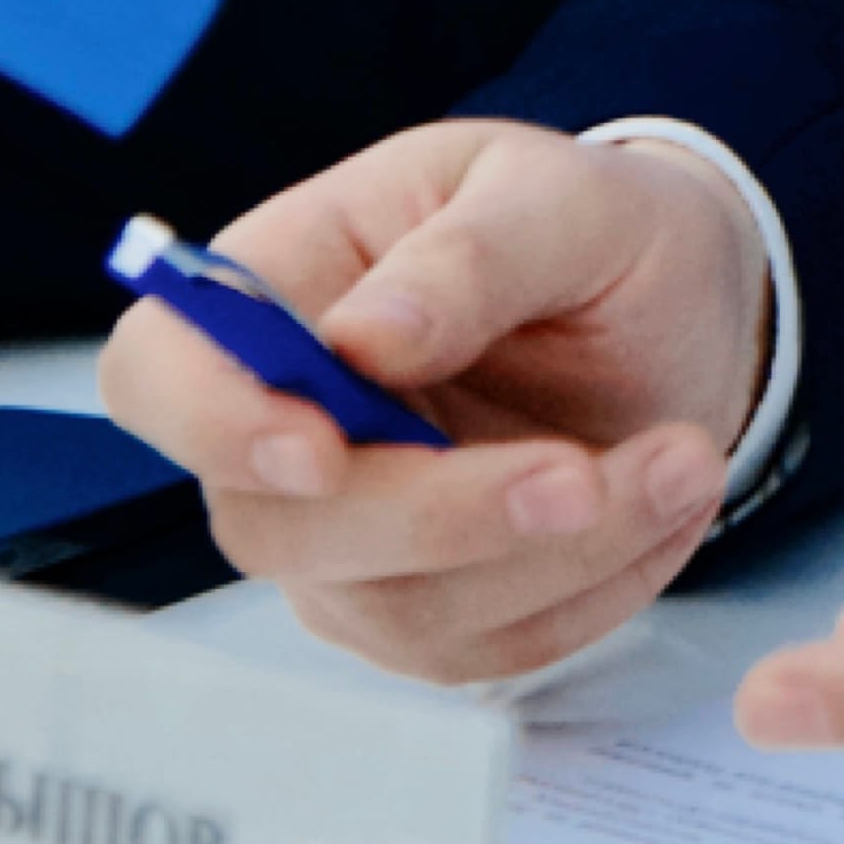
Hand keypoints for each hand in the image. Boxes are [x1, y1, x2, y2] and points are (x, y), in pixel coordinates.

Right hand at [95, 116, 767, 681]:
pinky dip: (596, 590)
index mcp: (282, 285)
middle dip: (440, 517)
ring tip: (684, 460)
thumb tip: (365, 341)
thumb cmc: (595, 229)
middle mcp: (288, 424)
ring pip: (395, 606)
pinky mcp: (424, 605)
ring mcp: (347, 534)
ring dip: (554, 556)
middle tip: (583, 474)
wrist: (682, 306)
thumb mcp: (562, 196)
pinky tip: (667, 503)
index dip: (211, 425)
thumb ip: (470, 257)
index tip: (321, 448)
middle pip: (276, 527)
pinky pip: (486, 647)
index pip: (159, 372)